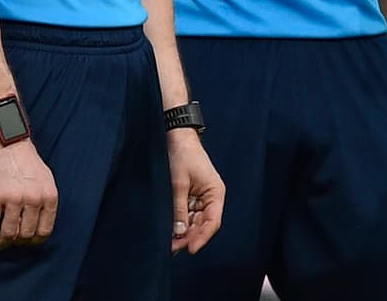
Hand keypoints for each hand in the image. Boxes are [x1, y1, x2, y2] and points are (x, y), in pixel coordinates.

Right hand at [0, 139, 57, 248]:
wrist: (8, 142)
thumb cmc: (27, 162)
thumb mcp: (46, 180)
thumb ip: (44, 202)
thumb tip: (39, 229)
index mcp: (48, 196)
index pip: (44, 231)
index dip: (34, 241)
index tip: (27, 243)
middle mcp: (33, 199)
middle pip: (25, 234)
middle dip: (17, 243)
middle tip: (10, 242)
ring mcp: (13, 198)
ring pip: (8, 233)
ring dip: (2, 242)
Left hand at [167, 128, 223, 253]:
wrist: (179, 138)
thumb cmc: (183, 156)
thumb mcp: (179, 184)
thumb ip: (179, 208)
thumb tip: (178, 232)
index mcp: (215, 193)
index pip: (213, 221)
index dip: (202, 237)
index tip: (191, 249)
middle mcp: (212, 197)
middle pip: (204, 224)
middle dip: (190, 236)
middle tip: (174, 248)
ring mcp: (203, 197)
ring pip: (196, 221)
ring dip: (185, 231)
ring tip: (171, 243)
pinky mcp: (194, 196)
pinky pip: (190, 214)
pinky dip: (182, 222)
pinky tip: (173, 231)